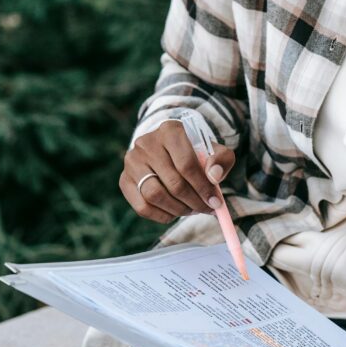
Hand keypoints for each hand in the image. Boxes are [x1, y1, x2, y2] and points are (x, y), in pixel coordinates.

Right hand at [119, 120, 235, 222]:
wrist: (169, 151)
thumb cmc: (195, 153)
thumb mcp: (214, 151)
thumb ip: (221, 160)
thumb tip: (214, 176)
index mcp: (170, 131)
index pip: (187, 164)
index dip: (203, 187)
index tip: (215, 202)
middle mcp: (146, 143)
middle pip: (173, 182)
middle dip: (193, 201)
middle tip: (206, 209)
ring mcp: (132, 162)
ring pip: (154, 195)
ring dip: (178, 209)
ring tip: (191, 209)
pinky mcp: (124, 180)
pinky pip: (142, 207)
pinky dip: (162, 215)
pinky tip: (174, 212)